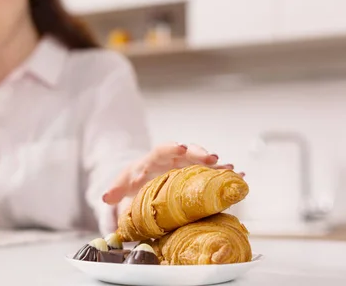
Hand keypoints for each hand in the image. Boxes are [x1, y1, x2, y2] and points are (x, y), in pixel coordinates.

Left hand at [102, 143, 242, 204]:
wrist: (143, 176)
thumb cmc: (133, 179)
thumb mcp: (123, 183)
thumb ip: (116, 190)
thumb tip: (105, 197)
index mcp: (154, 158)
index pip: (162, 149)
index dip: (171, 148)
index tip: (180, 148)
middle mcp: (173, 157)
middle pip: (187, 151)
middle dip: (199, 153)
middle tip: (213, 158)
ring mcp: (187, 164)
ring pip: (203, 160)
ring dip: (216, 164)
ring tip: (230, 168)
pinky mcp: (197, 172)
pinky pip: (213, 170)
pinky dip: (225, 172)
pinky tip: (240, 175)